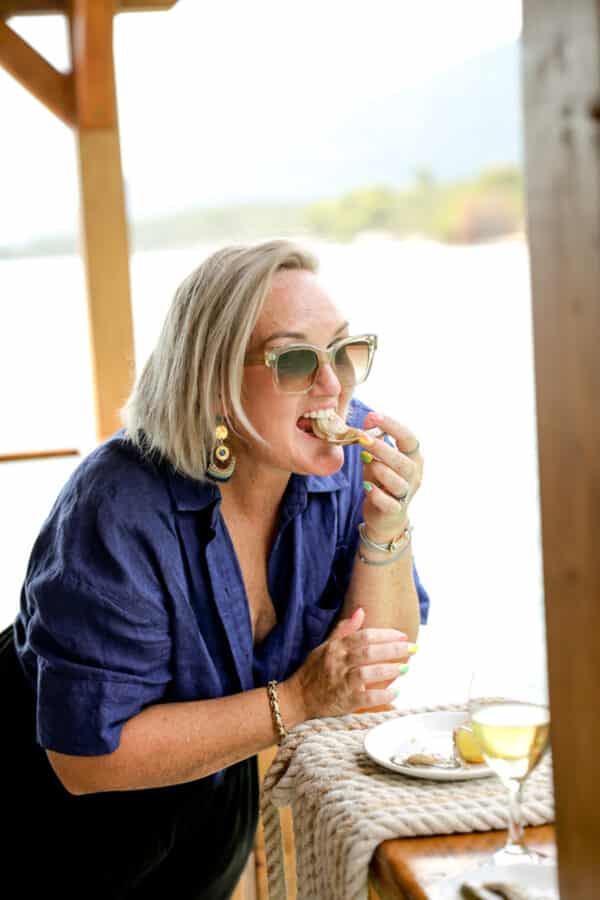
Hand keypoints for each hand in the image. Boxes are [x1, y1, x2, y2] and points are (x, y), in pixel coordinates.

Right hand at [284, 608, 410, 720]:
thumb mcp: (326, 646)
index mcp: (336, 647)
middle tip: (413, 648)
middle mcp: (338, 663)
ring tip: (405, 668)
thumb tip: (361, 611)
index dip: (385, 635)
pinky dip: (381, 695)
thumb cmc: (314, 670)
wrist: (297, 698)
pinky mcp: (343, 701)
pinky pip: (364, 697)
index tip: (403, 636)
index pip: (364, 636)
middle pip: (368, 652)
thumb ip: (344, 630)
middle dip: (393, 649)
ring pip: (366, 672)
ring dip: (388, 670)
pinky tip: (395, 692)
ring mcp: (340, 682)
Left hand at [360, 411, 422, 543]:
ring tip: (365, 461)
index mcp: (413, 458)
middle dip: (382, 448)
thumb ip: (374, 444)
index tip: (372, 416)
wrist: (385, 517)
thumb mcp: (378, 460)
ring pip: (397, 481)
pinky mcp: (396, 510)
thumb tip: (367, 421)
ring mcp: (406, 494)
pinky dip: (376, 494)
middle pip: (403, 461)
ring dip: (379, 469)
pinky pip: (388, 502)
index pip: (409, 439)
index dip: (392, 426)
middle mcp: (414, 475)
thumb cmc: (382, 482)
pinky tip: (366, 486)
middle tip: (362, 438)